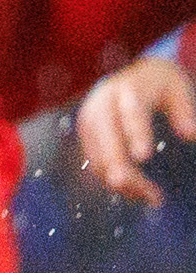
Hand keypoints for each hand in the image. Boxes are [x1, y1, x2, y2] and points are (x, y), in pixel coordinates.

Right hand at [81, 56, 195, 204]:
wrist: (125, 74)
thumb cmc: (158, 84)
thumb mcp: (176, 88)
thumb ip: (184, 109)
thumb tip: (190, 134)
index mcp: (126, 90)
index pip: (131, 114)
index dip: (135, 134)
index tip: (144, 157)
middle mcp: (101, 107)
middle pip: (107, 142)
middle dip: (119, 167)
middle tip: (140, 192)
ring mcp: (89, 124)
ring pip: (99, 160)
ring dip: (124, 183)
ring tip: (154, 198)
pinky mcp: (86, 139)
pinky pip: (96, 166)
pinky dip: (115, 183)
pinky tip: (138, 192)